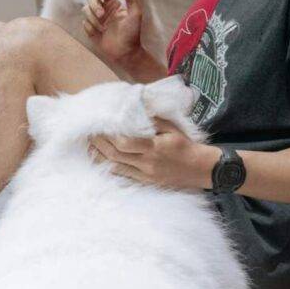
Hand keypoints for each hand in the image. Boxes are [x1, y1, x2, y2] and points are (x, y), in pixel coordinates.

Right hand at [82, 0, 143, 63]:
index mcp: (113, 4)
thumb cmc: (132, 34)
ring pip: (85, 10)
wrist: (126, 53)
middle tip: (102, 15)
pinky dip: (90, 27)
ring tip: (102, 28)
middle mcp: (104, 10)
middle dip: (94, 5)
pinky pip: (84, 23)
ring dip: (92, 18)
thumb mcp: (136, 14)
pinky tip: (99, 34)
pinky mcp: (91, 30)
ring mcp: (97, 20)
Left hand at [89, 119, 221, 190]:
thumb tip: (137, 106)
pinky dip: (111, 168)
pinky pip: (124, 175)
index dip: (109, 137)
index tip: (99, 127)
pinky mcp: (146, 182)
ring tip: (89, 147)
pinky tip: (102, 161)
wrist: (200, 169)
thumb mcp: (172, 128)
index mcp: (154, 148)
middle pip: (117, 155)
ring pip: (117, 167)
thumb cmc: (186, 145)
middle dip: (100, 145)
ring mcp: (146, 175)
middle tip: (88, 135)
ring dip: (101, 157)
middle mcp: (147, 164)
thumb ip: (153, 118)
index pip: (125, 143)